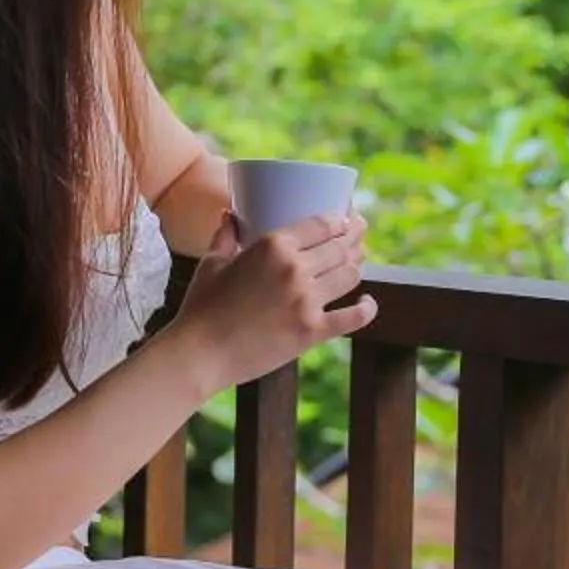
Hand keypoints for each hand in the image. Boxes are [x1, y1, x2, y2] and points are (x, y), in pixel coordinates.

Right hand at [172, 211, 375, 385]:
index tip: (346, 218)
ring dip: (357, 267)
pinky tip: (368, 303)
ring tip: (357, 262)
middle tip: (359, 235)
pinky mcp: (312, 331)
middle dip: (355, 237)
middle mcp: (295, 269)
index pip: (322, 223)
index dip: (340, 219)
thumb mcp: (212, 263)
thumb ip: (225, 235)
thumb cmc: (201, 306)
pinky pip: (352, 317)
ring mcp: (307, 301)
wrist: (200, 353)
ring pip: (349, 276)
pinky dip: (366, 309)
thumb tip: (230, 215)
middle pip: (340, 246)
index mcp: (273, 245)